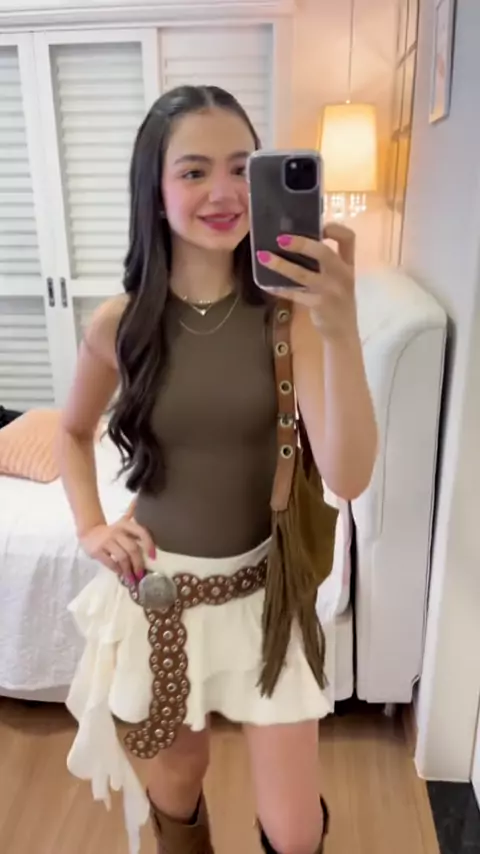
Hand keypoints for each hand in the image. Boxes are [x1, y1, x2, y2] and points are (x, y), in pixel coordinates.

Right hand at [80, 516, 155, 584]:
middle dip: (139, 563)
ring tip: (132, 578)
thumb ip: (132, 514)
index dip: (149, 544)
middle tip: (141, 574)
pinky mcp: (97, 551)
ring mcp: (106, 541)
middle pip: (132, 548)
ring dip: (128, 569)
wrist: (88, 532)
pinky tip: (120, 573)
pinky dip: (117, 569)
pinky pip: (110, 562)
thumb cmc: (111, 530)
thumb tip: (139, 498)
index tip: (153, 556)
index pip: (141, 532)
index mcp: (125, 525)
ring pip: (122, 557)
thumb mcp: (122, 521)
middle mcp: (117, 532)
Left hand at [256, 222, 356, 339]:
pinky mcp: (319, 305)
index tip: (318, 225)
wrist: (343, 333)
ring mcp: (331, 291)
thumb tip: (297, 243)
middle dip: (302, 243)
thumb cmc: (337, 302)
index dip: (334, 228)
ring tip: (263, 256)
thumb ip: (326, 264)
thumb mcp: (339, 280)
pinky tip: (266, 284)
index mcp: (348, 265)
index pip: (349, 238)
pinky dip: (279, 288)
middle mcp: (343, 275)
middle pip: (324, 252)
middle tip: (281, 239)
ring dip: (281, 264)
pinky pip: (295, 293)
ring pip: (303, 274)